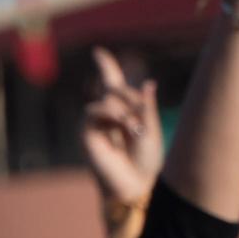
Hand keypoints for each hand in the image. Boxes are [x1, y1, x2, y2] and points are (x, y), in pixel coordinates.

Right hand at [78, 47, 163, 207]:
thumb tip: (148, 83)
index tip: (98, 52)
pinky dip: (111, 113)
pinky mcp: (87, 133)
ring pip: (107, 100)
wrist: (135, 185)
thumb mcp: (151, 129)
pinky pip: (94, 110)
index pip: (111, 84)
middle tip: (140, 120)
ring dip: (123, 109)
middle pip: (113, 89)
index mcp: (124, 112)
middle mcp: (107, 116)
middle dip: (130, 97)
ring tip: (133, 127)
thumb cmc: (146, 161)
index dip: (105, 67)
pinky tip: (123, 124)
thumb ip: (147, 107)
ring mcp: (95, 124)